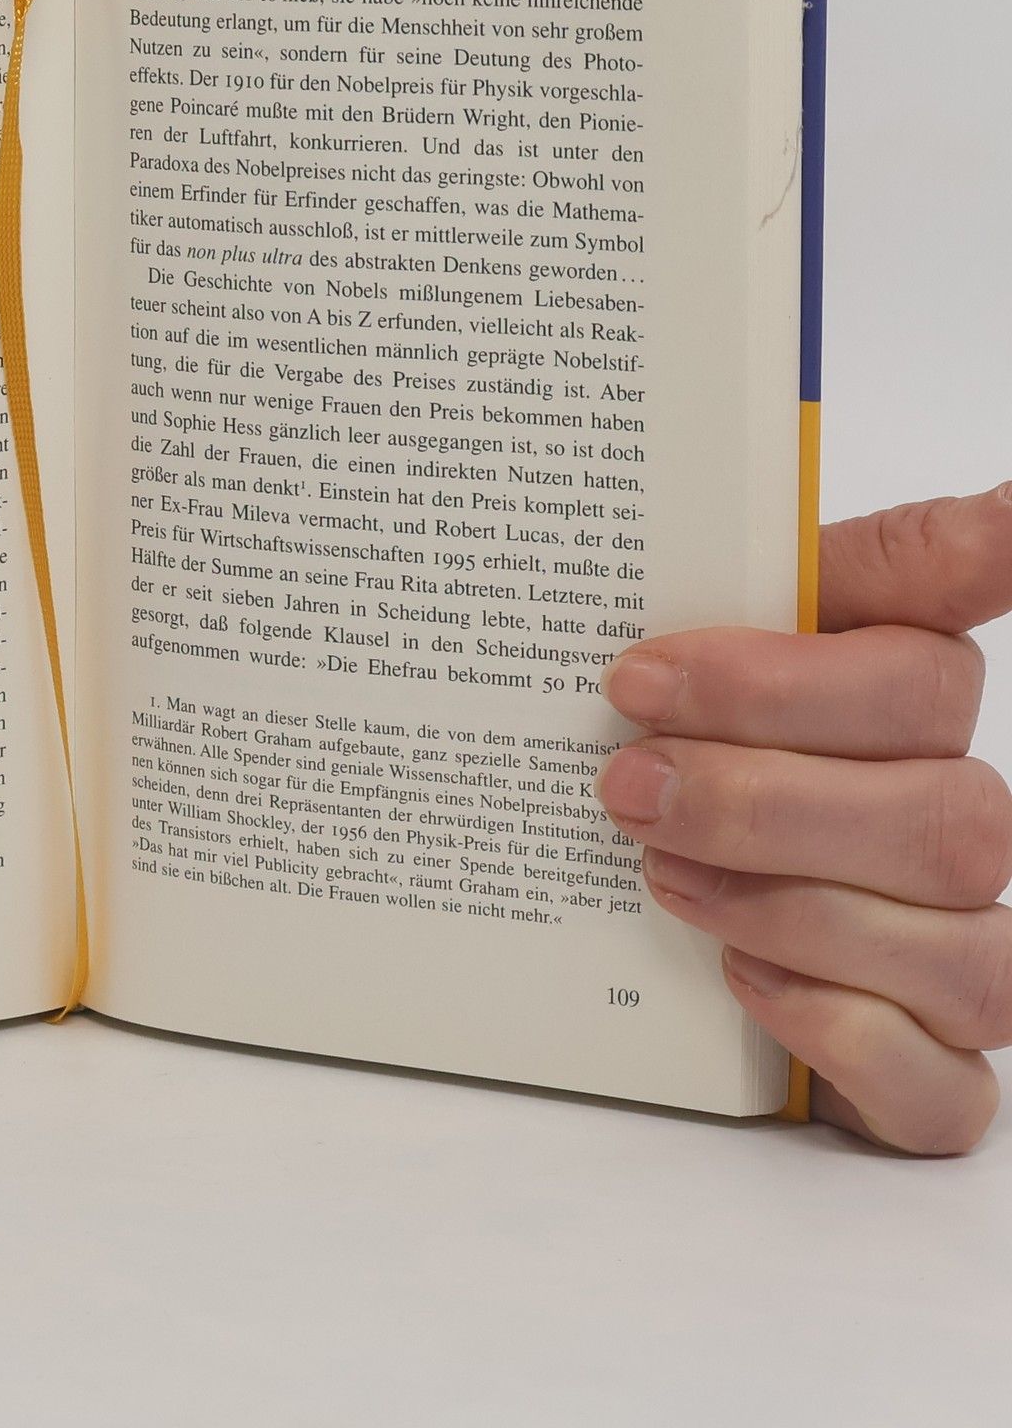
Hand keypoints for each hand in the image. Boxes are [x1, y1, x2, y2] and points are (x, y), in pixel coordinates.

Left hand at [596, 483, 1011, 1153]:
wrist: (644, 925)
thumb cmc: (694, 760)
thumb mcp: (710, 657)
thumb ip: (810, 579)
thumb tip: (1005, 511)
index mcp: (909, 710)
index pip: (920, 673)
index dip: (789, 675)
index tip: (643, 672)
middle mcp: (958, 827)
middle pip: (943, 813)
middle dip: (762, 801)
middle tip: (626, 784)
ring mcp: (961, 958)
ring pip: (961, 948)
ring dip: (790, 909)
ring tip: (660, 871)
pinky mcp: (929, 1076)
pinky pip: (946, 1088)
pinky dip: (839, 1033)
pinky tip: (743, 981)